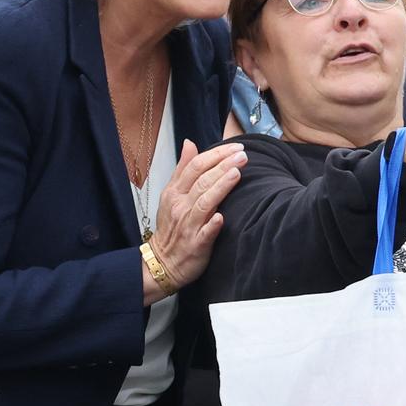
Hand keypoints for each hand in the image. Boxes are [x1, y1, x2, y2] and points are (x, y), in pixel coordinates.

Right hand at [148, 140, 247, 294]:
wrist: (162, 262)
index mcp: (175, 192)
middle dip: (223, 166)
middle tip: (243, 155)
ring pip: (204, 202)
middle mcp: (181, 206)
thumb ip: (182, 169)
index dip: (216, 155)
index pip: (195, 167)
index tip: (235, 147)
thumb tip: (190, 143)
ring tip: (237, 173)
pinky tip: (222, 217)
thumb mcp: (171, 194)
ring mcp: (188, 225)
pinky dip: (213, 224)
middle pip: (202, 181)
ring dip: (220, 187)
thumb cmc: (171, 226)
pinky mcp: (196, 244)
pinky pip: (204, 233)